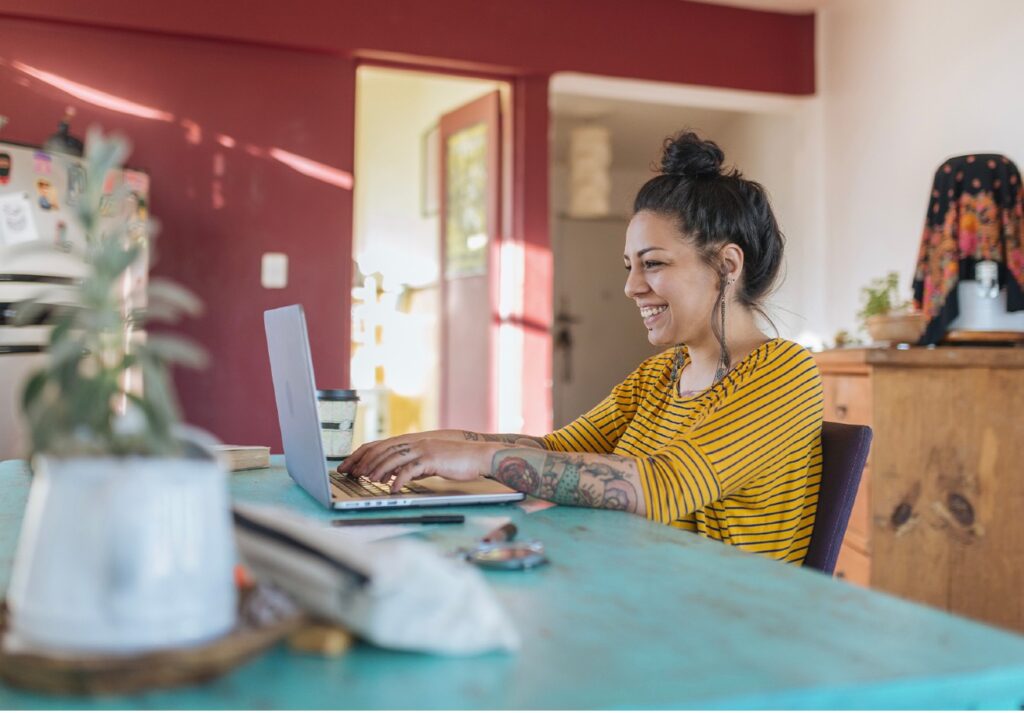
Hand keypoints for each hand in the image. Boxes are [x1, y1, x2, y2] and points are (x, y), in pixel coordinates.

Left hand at [339, 438, 502, 493]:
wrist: (478, 456)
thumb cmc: (455, 460)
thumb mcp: (427, 461)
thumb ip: (409, 464)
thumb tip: (389, 475)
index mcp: (411, 441)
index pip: (379, 444)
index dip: (361, 454)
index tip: (348, 465)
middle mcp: (414, 442)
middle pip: (382, 449)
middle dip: (364, 462)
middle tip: (352, 474)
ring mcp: (423, 449)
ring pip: (393, 458)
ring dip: (379, 470)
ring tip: (369, 481)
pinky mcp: (432, 458)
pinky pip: (410, 469)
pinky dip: (399, 479)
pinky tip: (393, 489)